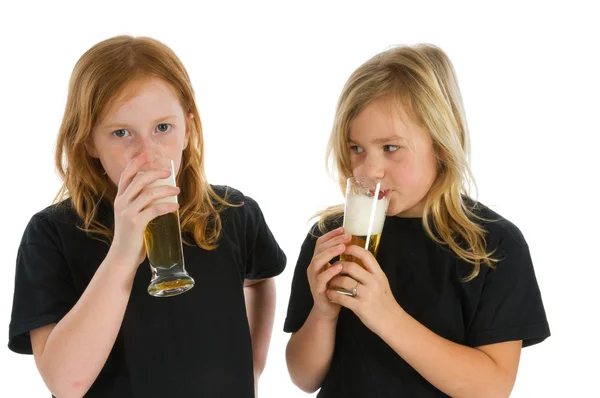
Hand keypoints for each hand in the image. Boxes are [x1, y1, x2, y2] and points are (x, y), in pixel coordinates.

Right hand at [109, 153, 180, 268]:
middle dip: (155, 173)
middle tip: (169, 173)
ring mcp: (127, 213)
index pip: (126, 175)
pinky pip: (154, 210)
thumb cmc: (131, 237)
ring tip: (177, 191)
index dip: (137, 163)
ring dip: (166, 190)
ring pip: (148, 194)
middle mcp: (121, 203)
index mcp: (120, 199)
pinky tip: (175, 207)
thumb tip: (160, 194)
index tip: (148, 154)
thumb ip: (140, 204)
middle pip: (139, 180)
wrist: (122, 256)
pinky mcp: (136, 223)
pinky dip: (167, 206)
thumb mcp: (131, 215)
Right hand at [306, 227, 350, 320]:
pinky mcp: (317, 289)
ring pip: (317, 261)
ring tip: (343, 247)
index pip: (321, 243)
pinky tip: (339, 266)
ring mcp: (313, 278)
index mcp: (318, 261)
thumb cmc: (336, 288)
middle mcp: (313, 268)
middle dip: (334, 241)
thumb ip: (340, 258)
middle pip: (320, 249)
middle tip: (347, 236)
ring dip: (330, 253)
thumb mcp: (337, 270)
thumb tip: (352, 242)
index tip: (344, 229)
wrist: (329, 309)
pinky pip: (321, 278)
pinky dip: (330, 271)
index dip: (331, 235)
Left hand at [327, 244, 403, 333]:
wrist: (392, 322)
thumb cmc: (384, 301)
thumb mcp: (382, 282)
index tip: (343, 247)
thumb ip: (370, 272)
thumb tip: (356, 258)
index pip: (366, 255)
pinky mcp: (360, 307)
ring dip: (334, 280)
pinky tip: (330, 293)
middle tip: (332, 267)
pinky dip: (333, 294)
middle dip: (338, 266)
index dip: (353, 249)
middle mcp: (374, 282)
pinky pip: (342, 297)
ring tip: (329, 282)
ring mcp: (367, 295)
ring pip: (344, 281)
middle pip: (351, 266)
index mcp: (379, 274)